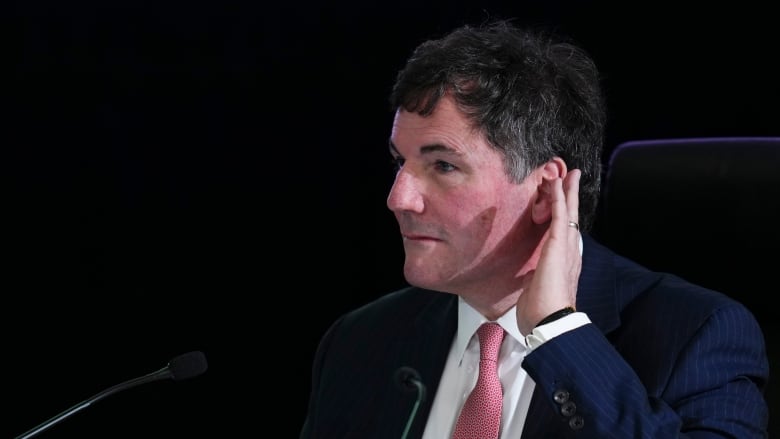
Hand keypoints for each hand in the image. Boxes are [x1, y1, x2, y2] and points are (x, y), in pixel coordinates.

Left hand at [516, 169, 581, 334]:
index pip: (565, 234)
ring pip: (568, 212)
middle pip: (571, 218)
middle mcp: (569, 254)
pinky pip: (560, 215)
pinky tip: (558, 184)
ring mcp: (565, 248)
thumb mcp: (536, 293)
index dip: (566, 216)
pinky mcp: (558, 245)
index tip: (564, 203)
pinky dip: (559, 197)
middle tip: (571, 178)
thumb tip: (529, 283)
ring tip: (566, 174)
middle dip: (571, 197)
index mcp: (565, 265)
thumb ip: (535, 283)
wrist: (549, 322)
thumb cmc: (541, 314)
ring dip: (566, 192)